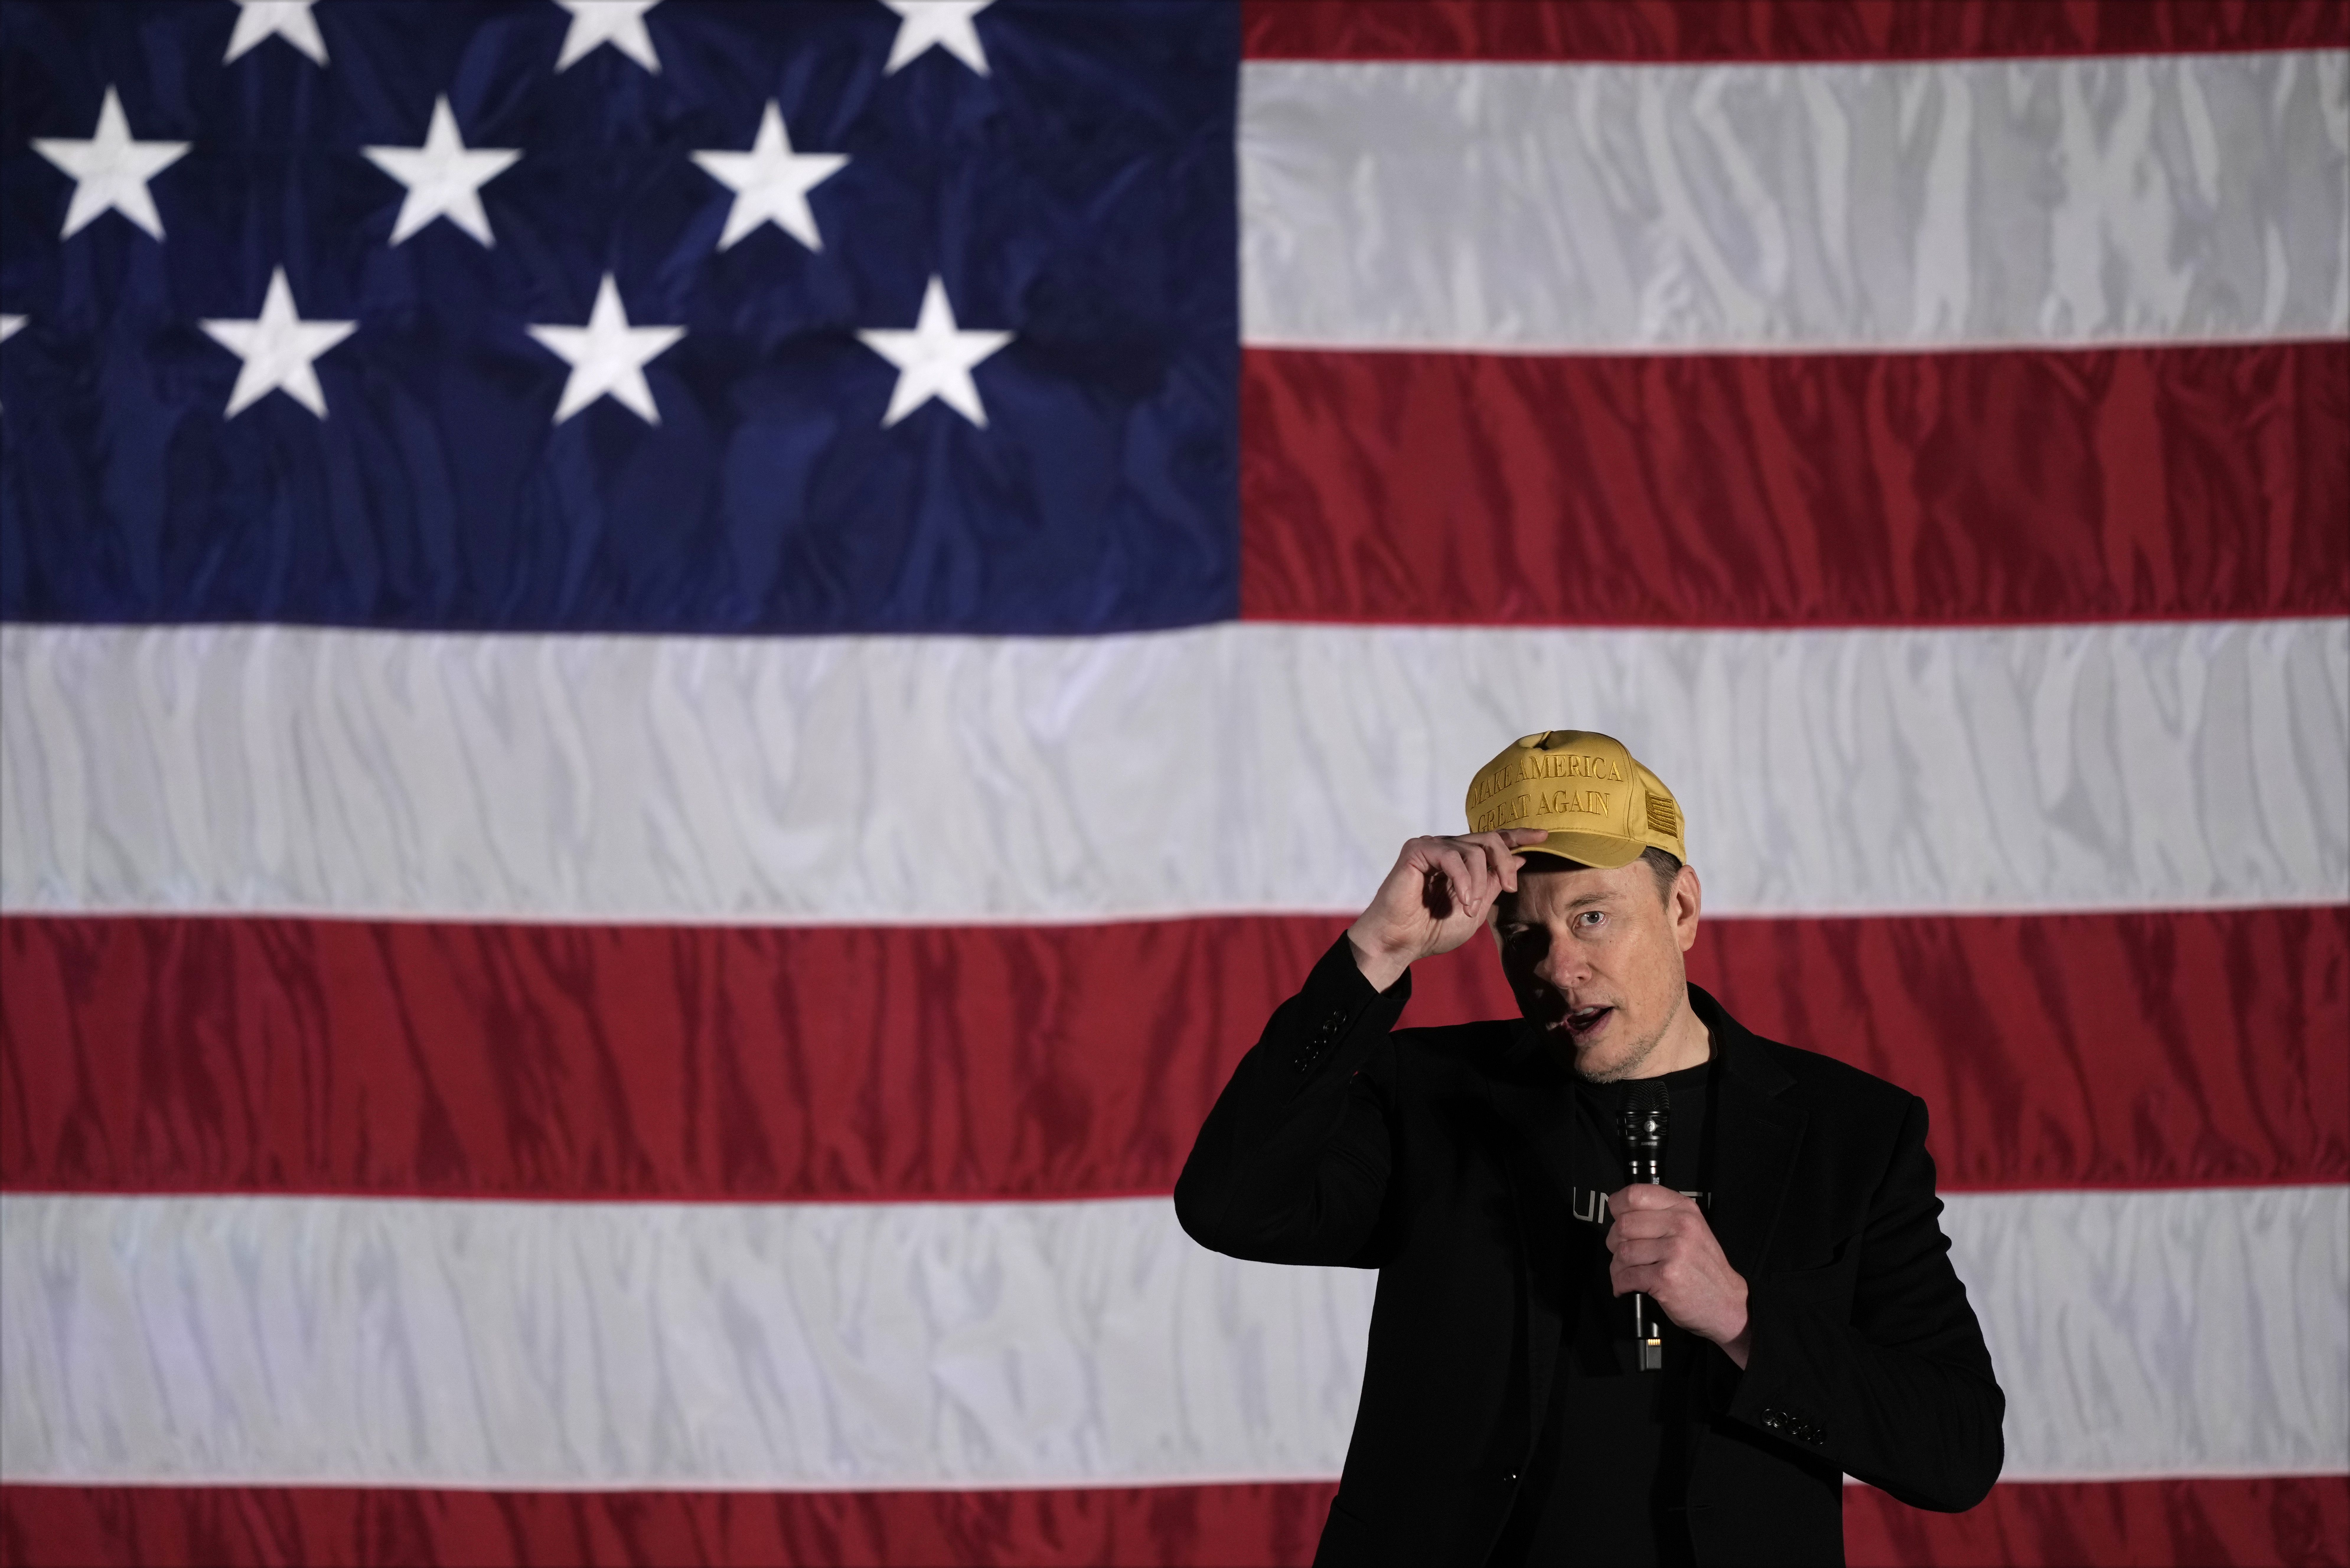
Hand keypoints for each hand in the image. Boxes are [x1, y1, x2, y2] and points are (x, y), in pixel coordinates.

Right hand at [1346, 830, 1549, 990]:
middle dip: (1505, 863)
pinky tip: (1464, 901)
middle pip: (1489, 839)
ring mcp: (1431, 846)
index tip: (1544, 836)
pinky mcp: (1417, 850)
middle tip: (1510, 887)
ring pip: (1473, 849)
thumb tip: (1520, 858)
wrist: (1400, 943)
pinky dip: (1463, 880)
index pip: (1494, 840)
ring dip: (1480, 882)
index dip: (1519, 835)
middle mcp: (1447, 848)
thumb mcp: (1476, 910)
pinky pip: (1452, 857)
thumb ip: (1494, 884)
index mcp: (1462, 861)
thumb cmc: (1432, 931)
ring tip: (1472, 908)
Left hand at [1606, 1184, 1751, 1367]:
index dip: (1618, 1207)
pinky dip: (1620, 1284)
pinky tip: (1625, 1287)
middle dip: (1615, 1241)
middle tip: (1621, 1253)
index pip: (1636, 1194)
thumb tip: (1620, 1212)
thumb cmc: (1702, 1267)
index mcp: (1684, 1209)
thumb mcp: (1691, 1229)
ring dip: (1617, 1266)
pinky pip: (1627, 1276)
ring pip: (1623, 1251)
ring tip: (1625, 1273)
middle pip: (1624, 1224)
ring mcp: (1674, 1251)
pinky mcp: (1666, 1277)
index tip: (1616, 1218)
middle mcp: (1681, 1226)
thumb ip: (1660, 1215)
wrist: (1727, 1302)